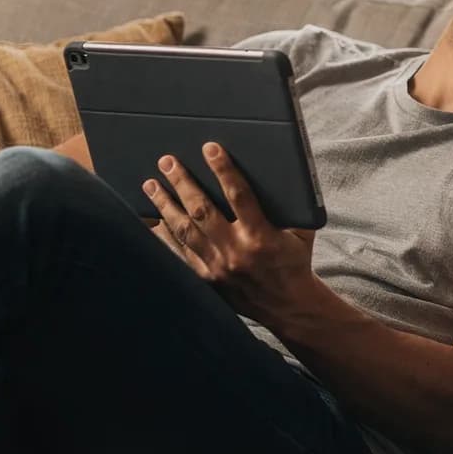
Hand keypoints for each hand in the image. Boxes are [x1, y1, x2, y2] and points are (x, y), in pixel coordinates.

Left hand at [144, 142, 318, 324]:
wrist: (288, 305)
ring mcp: (216, 266)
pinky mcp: (206, 279)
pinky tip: (150, 220)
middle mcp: (235, 250)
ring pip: (184, 230)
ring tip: (151, 184)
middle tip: (167, 161)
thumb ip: (291, 207)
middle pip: (202, 210)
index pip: (239, 195)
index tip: (209, 148)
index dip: (224, 170)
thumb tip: (279, 174)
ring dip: (165, 205)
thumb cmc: (295, 261)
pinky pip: (178, 254)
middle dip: (182, 183)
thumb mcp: (301, 232)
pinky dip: (163, 236)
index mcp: (261, 235)